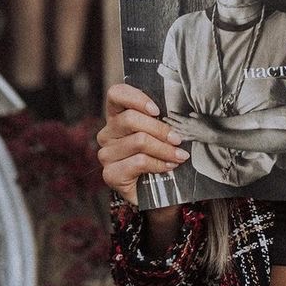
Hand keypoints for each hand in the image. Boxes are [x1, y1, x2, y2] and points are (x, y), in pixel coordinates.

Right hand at [97, 84, 189, 205]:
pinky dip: (159, 163)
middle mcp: (108, 133)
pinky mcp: (110, 174)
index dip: (136, 98)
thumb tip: (179, 113)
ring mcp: (106, 154)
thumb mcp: (161, 133)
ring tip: (179, 155)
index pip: (116, 94)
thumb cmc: (160, 156)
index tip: (157, 110)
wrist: (157, 192)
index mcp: (118, 116)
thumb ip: (162, 119)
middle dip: (160, 129)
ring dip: (164, 149)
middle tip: (178, 139)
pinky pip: (139, 161)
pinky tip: (169, 167)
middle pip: (130, 119)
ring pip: (138, 141)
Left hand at [163, 111, 215, 142]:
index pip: (177, 117)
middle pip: (174, 124)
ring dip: (170, 127)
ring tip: (166, 125)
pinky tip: (174, 135)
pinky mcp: (189, 139)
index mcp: (188, 121)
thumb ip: (193, 114)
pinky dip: (176, 136)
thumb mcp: (200, 116)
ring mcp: (186, 134)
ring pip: (176, 130)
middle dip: (168, 120)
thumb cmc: (206, 125)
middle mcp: (185, 128)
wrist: (210, 135)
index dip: (172, 114)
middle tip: (163, 118)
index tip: (168, 112)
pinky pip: (180, 137)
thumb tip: (189, 114)